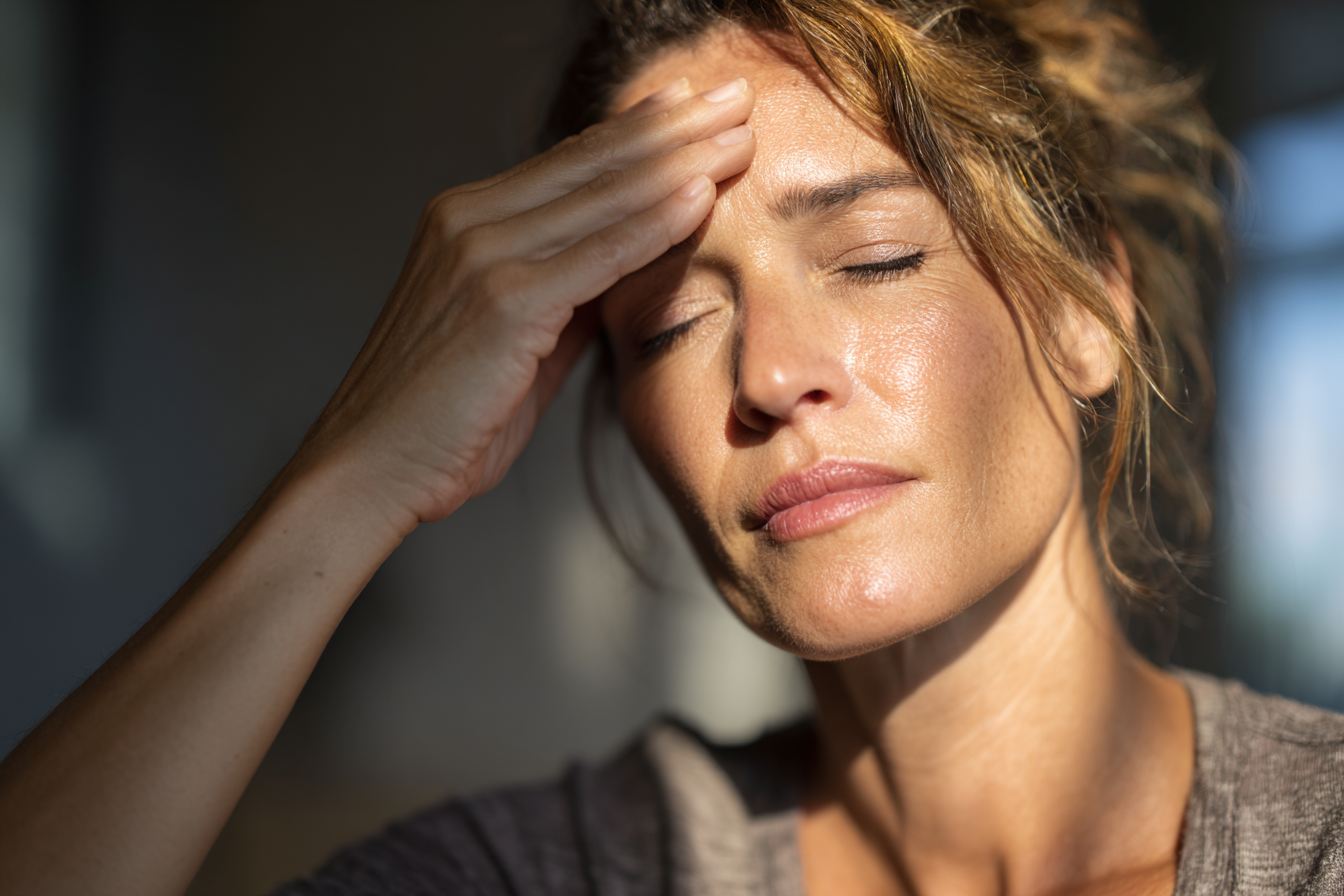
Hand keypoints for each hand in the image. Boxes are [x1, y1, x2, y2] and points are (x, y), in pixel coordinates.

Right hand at [290, 75, 756, 536]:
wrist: (371, 466)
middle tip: (737, 95)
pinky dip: (654, 222)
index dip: (638, 129)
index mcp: (465, 222)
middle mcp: (469, 221)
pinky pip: (599, 252)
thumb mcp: (514, 342)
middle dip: (675, 126)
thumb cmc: (442, 417)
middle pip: (593, 160)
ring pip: (603, 194)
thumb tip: (623, 272)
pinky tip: (702, 194)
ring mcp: (482, 254)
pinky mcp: (503, 298)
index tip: (691, 105)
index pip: (570, 161)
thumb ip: (566, 298)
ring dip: (682, 159)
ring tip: (741, 131)